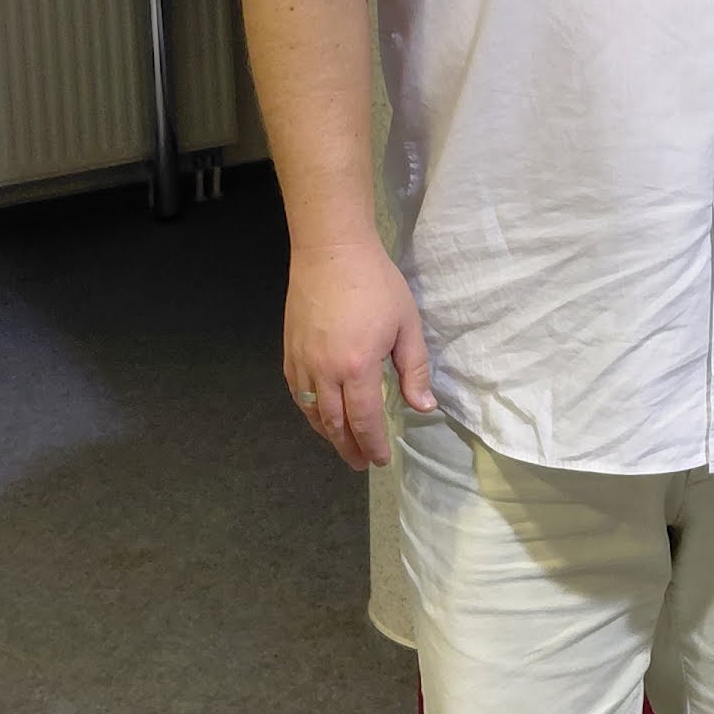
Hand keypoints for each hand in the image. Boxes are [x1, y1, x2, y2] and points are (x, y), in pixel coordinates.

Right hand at [283, 236, 435, 469]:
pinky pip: (297, 392)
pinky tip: (319, 415)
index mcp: (358, 366)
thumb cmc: (376, 283)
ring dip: (328, 434)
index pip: (365, 420)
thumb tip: (423, 407)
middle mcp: (325, 370)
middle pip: (334, 424)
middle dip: (349, 448)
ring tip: (343, 445)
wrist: (331, 250)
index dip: (373, 445)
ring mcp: (302, 361)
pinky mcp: (289, 350)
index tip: (381, 460)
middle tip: (361, 463)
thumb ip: (414, 370)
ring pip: (312, 411)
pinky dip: (309, 411)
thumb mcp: (407, 324)